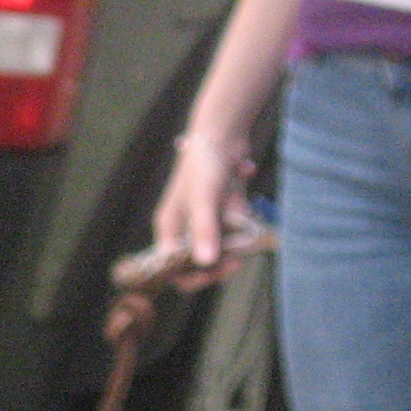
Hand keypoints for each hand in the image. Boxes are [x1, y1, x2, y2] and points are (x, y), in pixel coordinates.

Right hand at [152, 131, 256, 288]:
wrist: (222, 134)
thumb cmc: (204, 163)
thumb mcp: (203, 199)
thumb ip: (204, 231)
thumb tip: (205, 263)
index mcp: (169, 227)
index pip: (172, 268)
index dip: (192, 276)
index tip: (215, 272)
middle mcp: (184, 228)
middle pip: (199, 262)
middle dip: (219, 262)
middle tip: (237, 261)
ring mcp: (205, 221)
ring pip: (221, 247)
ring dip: (234, 241)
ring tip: (241, 223)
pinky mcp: (222, 213)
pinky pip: (234, 230)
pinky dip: (242, 222)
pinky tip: (239, 196)